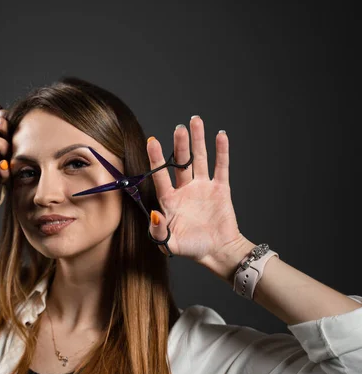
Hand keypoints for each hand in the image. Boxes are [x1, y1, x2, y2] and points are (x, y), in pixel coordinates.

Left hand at [147, 116, 246, 279]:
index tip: (152, 142)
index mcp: (169, 200)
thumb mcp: (169, 244)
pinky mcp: (220, 189)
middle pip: (181, 163)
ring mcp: (202, 187)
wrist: (217, 252)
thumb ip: (158, 231)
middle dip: (180, 145)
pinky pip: (221, 167)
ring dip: (198, 141)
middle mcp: (184, 189)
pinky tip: (220, 135)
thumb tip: (154, 214)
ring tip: (195, 121)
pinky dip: (222, 151)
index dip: (156, 160)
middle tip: (179, 128)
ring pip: (200, 159)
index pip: (161, 176)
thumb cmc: (190, 248)